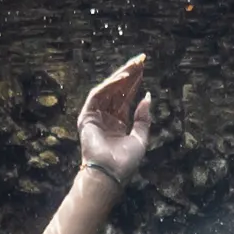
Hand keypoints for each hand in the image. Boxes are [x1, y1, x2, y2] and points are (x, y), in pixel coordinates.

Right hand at [77, 55, 154, 182]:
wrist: (110, 173)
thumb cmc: (125, 162)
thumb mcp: (140, 138)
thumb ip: (143, 118)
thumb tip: (147, 96)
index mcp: (118, 124)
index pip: (126, 98)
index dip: (134, 83)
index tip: (143, 69)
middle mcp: (106, 118)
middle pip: (118, 91)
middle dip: (129, 76)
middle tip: (140, 60)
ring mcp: (95, 116)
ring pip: (108, 90)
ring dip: (121, 77)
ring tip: (134, 66)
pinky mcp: (86, 116)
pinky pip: (98, 95)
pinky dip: (110, 85)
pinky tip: (123, 78)